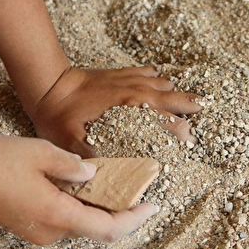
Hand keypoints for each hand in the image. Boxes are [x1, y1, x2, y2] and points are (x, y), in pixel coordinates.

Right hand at [0, 135, 157, 244]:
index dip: (135, 219)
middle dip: (117, 206)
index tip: (153, 205)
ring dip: (96, 203)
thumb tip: (90, 173)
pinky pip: (64, 217)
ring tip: (107, 176)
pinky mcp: (29, 223)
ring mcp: (38, 230)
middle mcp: (50, 231)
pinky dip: (79, 203)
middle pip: (96, 225)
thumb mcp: (41, 153)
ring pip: (80, 221)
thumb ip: (73, 166)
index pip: (109, 228)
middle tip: (131, 181)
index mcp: (58, 215)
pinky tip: (79, 181)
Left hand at [31, 66, 201, 156]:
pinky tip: (158, 85)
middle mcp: (137, 91)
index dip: (180, 133)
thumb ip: (93, 159)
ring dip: (174, 95)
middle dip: (188, 109)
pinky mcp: (122, 72)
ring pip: (165, 85)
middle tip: (199, 114)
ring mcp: (130, 79)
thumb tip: (112, 176)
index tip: (187, 143)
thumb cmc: (61, 115)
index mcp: (131, 108)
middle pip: (174, 99)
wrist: (49, 85)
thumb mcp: (73, 142)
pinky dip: (156, 79)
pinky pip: (148, 72)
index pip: (166, 120)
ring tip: (185, 103)